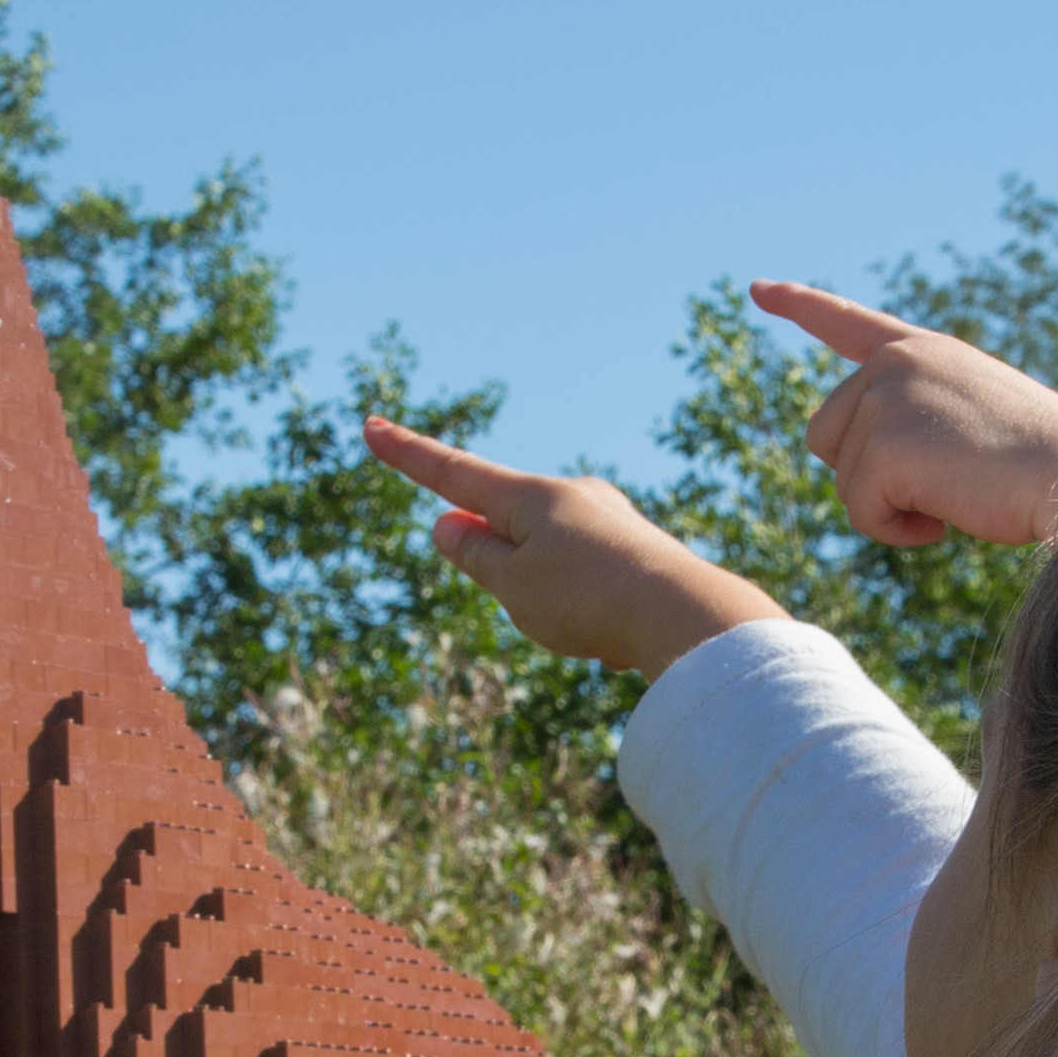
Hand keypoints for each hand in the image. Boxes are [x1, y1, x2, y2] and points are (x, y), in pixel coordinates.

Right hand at [361, 420, 782, 678]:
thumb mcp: (511, 584)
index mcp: (531, 496)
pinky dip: (578, 602)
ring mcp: (608, 520)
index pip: (452, 473)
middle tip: (527, 602)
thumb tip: (447, 525)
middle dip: (498, 557)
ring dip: (542, 590)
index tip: (371, 426)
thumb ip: (474, 554)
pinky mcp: (636, 550)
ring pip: (548, 554)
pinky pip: (586, 577)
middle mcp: (572, 495)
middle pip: (506, 519)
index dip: (408, 455)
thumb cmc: (588, 600)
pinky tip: (609, 630)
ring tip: (578, 624)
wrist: (686, 618)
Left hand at [756, 282, 1057, 550]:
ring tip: (955, 496)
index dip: (801, 306)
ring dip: (889, 505)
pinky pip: (860, 512)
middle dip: (871, 475)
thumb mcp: (976, 421)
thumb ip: (919, 420)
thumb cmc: (1045, 465)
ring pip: (842, 478)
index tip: (759, 290)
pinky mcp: (882, 445)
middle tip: (944, 483)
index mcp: (924, 351)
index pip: (848, 323)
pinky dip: (897, 530)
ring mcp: (886, 398)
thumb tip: (862, 458)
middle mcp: (896, 363)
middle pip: (827, 436)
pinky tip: (946, 518)